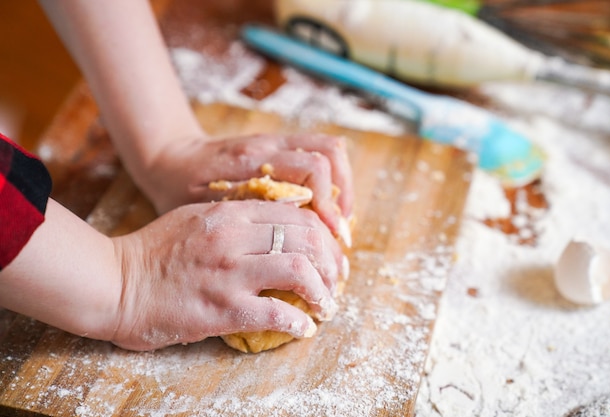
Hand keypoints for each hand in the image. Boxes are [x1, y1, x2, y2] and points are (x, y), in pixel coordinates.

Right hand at [109, 200, 343, 350]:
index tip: (331, 252)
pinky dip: (299, 322)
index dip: (325, 234)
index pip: (298, 214)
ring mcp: (229, 273)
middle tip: (337, 280)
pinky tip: (304, 328)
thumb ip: (237, 217)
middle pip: (307, 239)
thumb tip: (277, 229)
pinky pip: (276, 313)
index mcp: (231, 213)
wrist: (115, 282)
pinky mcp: (221, 308)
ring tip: (327, 305)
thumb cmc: (155, 250)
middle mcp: (234, 237)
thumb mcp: (197, 217)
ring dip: (324, 291)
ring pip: (299, 271)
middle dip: (332, 261)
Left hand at [136, 133, 352, 236]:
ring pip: (330, 148)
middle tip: (339, 235)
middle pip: (328, 157)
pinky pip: (319, 149)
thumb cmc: (180, 194)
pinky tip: (326, 206)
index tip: (331, 238)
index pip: (311, 169)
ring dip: (343, 184)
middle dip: (343, 198)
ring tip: (339, 220)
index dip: (328, 205)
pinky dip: (333, 176)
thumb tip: (282, 254)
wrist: (169, 160)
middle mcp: (267, 146)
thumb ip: (241, 224)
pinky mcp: (280, 143)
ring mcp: (275, 140)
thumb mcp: (204, 213)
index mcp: (249, 162)